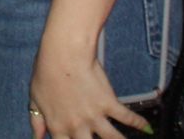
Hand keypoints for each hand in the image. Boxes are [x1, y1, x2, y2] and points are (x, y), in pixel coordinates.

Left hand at [29, 43, 149, 138]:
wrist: (64, 53)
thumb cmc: (46, 72)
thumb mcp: (35, 98)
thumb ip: (37, 122)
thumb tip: (37, 138)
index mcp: (58, 126)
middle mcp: (78, 126)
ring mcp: (95, 116)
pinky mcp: (110, 103)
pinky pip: (127, 117)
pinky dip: (139, 123)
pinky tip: (148, 129)